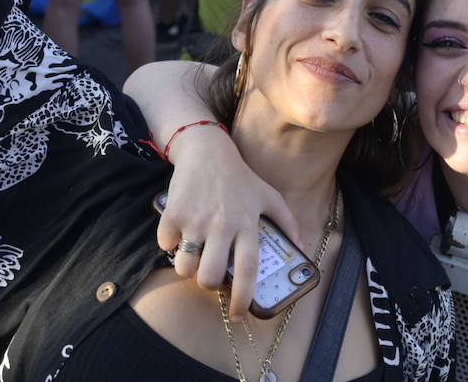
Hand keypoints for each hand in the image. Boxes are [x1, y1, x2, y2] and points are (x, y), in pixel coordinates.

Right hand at [157, 128, 300, 320]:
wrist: (208, 150)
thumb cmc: (241, 177)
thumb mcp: (269, 196)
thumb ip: (287, 222)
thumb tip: (302, 248)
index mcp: (248, 224)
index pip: (248, 271)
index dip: (243, 299)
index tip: (239, 315)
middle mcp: (223, 225)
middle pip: (209, 276)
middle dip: (208, 284)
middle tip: (210, 274)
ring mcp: (196, 220)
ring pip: (184, 267)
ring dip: (187, 266)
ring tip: (193, 252)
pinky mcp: (174, 213)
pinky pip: (165, 245)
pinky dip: (169, 244)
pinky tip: (179, 231)